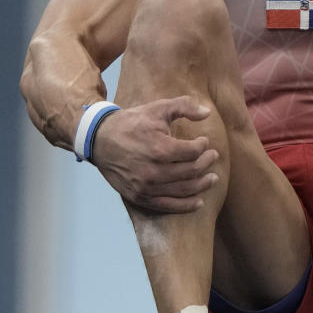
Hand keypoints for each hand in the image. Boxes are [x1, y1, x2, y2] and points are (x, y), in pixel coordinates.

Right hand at [90, 98, 219, 212]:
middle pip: (192, 171)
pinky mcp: (140, 197)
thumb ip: (184, 107)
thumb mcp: (157, 108)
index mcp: (160, 148)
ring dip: (202, 185)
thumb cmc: (131, 123)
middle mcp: (154, 171)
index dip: (203, 146)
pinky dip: (186, 206)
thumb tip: (207, 113)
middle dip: (206, 163)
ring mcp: (146, 187)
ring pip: (184, 190)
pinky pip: (168, 206)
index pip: (193, 151)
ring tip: (212, 179)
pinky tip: (198, 202)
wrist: (99, 139)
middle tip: (213, 157)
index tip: (203, 142)